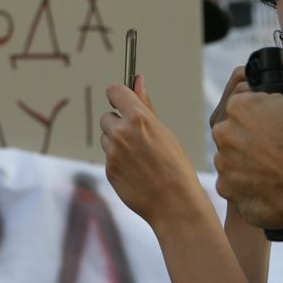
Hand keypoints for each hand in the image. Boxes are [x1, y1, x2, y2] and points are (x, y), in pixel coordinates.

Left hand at [100, 76, 209, 228]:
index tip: (123, 102)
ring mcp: (111, 152)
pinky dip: (118, 161)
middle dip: (119, 124)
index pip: (114, 91)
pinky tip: (136, 171)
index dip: (119, 96)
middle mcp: (120, 132)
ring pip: (106, 138)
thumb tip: (137, 78)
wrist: (175, 203)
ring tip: (141, 158)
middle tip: (140, 140)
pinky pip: (108, 157)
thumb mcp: (165, 131)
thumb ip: (146, 105)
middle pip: (107, 117)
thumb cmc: (176, 165)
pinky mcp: (108, 169)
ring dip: (117, 143)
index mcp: (138, 118)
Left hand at [212, 47, 282, 230]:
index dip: (266, 111)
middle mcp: (224, 132)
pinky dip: (249, 184)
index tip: (282, 121)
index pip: (247, 103)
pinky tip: (271, 182)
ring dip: (252, 160)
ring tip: (280, 165)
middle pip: (239, 131)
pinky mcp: (227, 187)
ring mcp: (223, 162)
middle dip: (258, 136)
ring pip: (236, 157)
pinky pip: (235, 183)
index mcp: (239, 107)